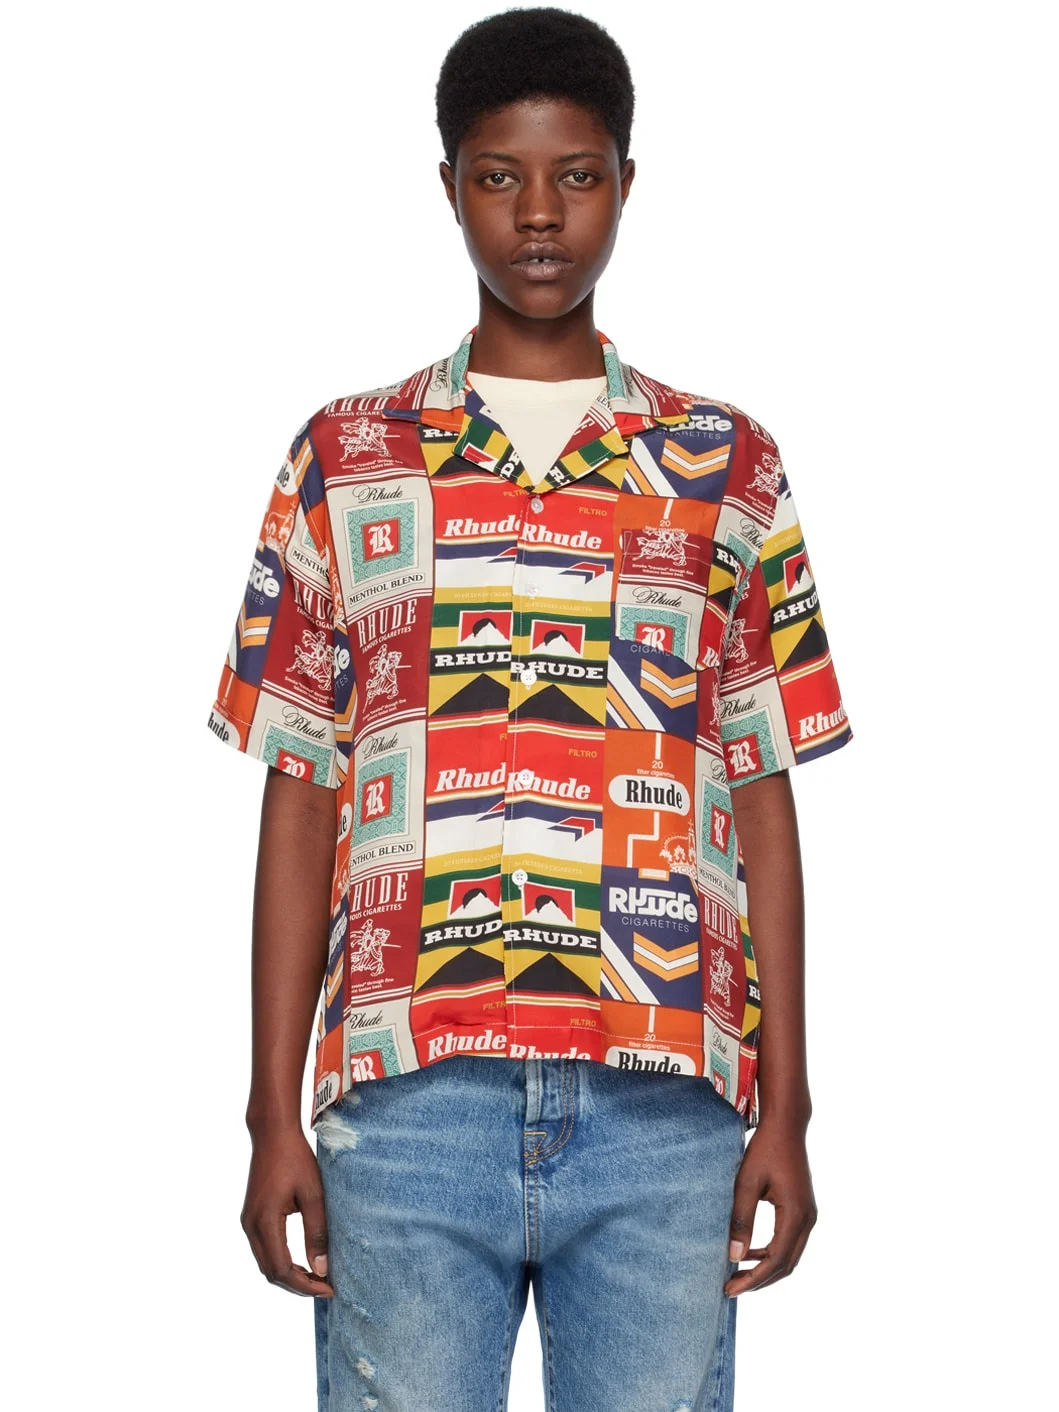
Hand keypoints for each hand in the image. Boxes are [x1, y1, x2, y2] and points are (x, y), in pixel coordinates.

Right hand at [241, 1122, 334, 1296]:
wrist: (273, 1134)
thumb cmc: (295, 1159)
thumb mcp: (312, 1194)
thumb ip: (317, 1232)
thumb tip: (322, 1269)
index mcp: (264, 1221)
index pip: (282, 1269)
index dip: (305, 1285)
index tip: (329, 1288)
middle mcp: (250, 1225)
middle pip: (271, 1272)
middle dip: (297, 1285)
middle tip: (325, 1287)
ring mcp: (248, 1221)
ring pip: (265, 1263)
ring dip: (289, 1275)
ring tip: (316, 1278)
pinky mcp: (251, 1216)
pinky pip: (263, 1250)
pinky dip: (281, 1262)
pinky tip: (300, 1262)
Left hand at [723, 1118, 816, 1296]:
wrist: (786, 1126)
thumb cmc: (765, 1150)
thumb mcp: (746, 1182)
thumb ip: (741, 1218)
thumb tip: (734, 1256)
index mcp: (795, 1214)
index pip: (775, 1260)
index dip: (753, 1279)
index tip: (730, 1289)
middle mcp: (808, 1219)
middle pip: (786, 1265)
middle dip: (759, 1280)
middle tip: (731, 1289)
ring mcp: (808, 1215)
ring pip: (790, 1256)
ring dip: (766, 1268)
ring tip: (738, 1275)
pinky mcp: (803, 1209)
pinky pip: (790, 1241)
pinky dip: (772, 1253)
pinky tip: (751, 1252)